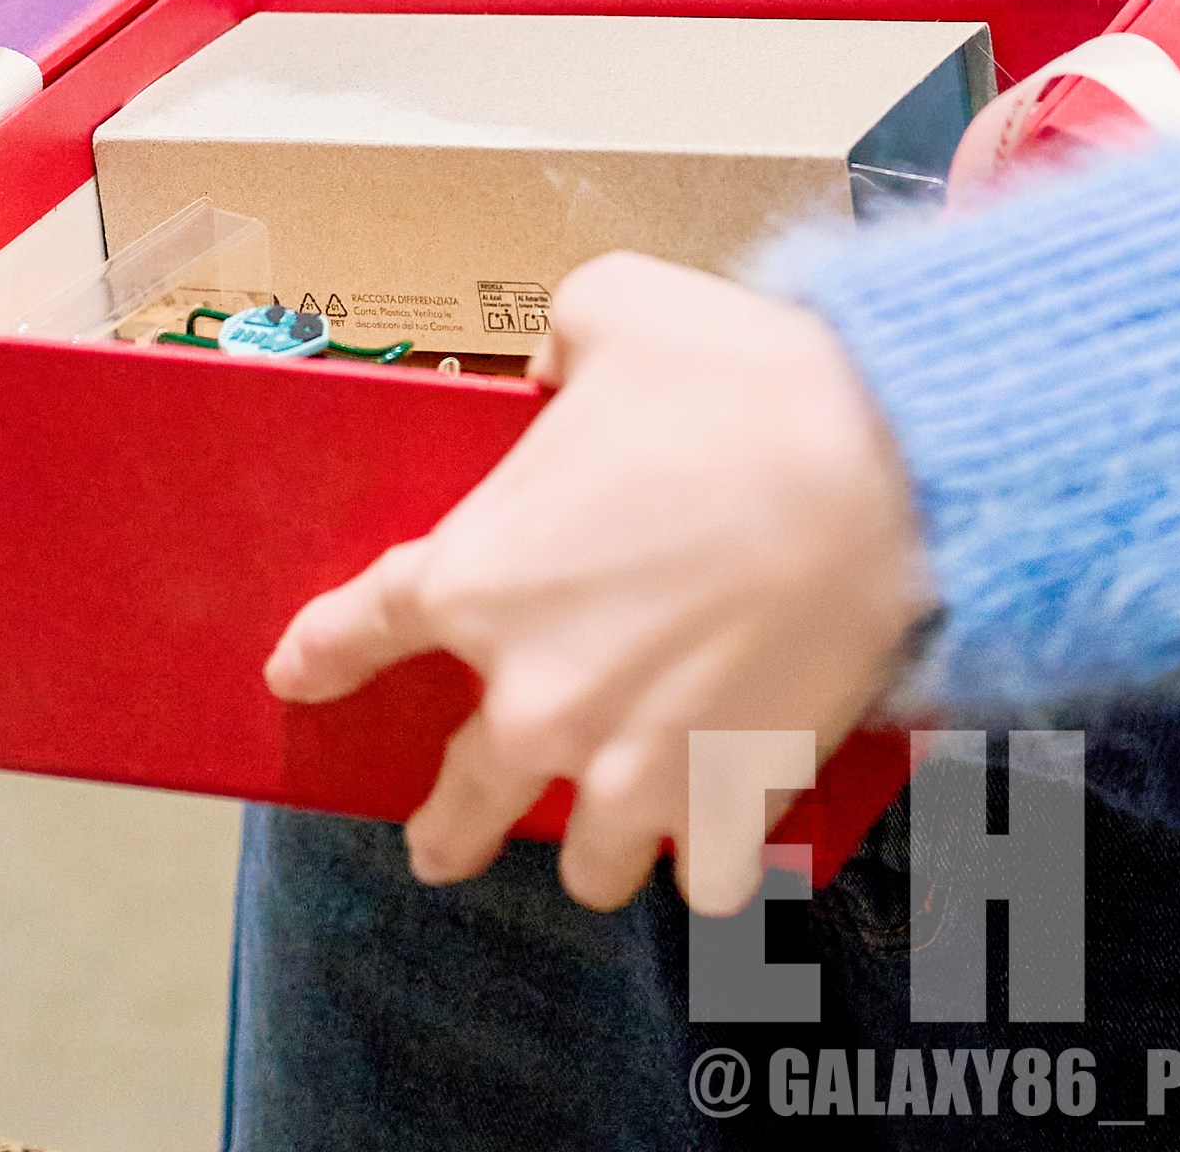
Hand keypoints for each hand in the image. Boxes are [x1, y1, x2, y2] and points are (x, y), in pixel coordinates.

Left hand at [265, 256, 930, 912]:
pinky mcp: (725, 803)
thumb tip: (556, 371)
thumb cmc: (741, 382)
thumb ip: (559, 342)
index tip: (299, 675)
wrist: (879, 465)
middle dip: (449, 826)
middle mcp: (533, 702)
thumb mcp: (616, 307)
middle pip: (458, 807)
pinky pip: (704, 872)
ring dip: (601, 836)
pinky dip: (714, 848)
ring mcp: (629, 770)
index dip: (322, 655)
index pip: (358, 632)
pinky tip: (727, 812)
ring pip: (588, 862)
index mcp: (479, 580)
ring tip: (623, 815)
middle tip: (448, 834)